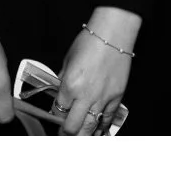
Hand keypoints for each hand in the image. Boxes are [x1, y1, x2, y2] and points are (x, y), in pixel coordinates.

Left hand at [55, 11, 138, 135]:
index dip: (54, 117)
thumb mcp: (68, 60)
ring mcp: (102, 99)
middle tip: (63, 134)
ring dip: (82, 136)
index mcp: (69, 85)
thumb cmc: (90, 41)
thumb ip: (63, 80)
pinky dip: (101, 128)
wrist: (113, 33)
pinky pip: (107, 120)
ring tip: (78, 137)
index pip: (57, 112)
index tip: (54, 119)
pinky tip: (97, 133)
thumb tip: (59, 94)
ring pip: (90, 129)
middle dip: (65, 134)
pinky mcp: (116, 98)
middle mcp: (85, 96)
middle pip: (72, 127)